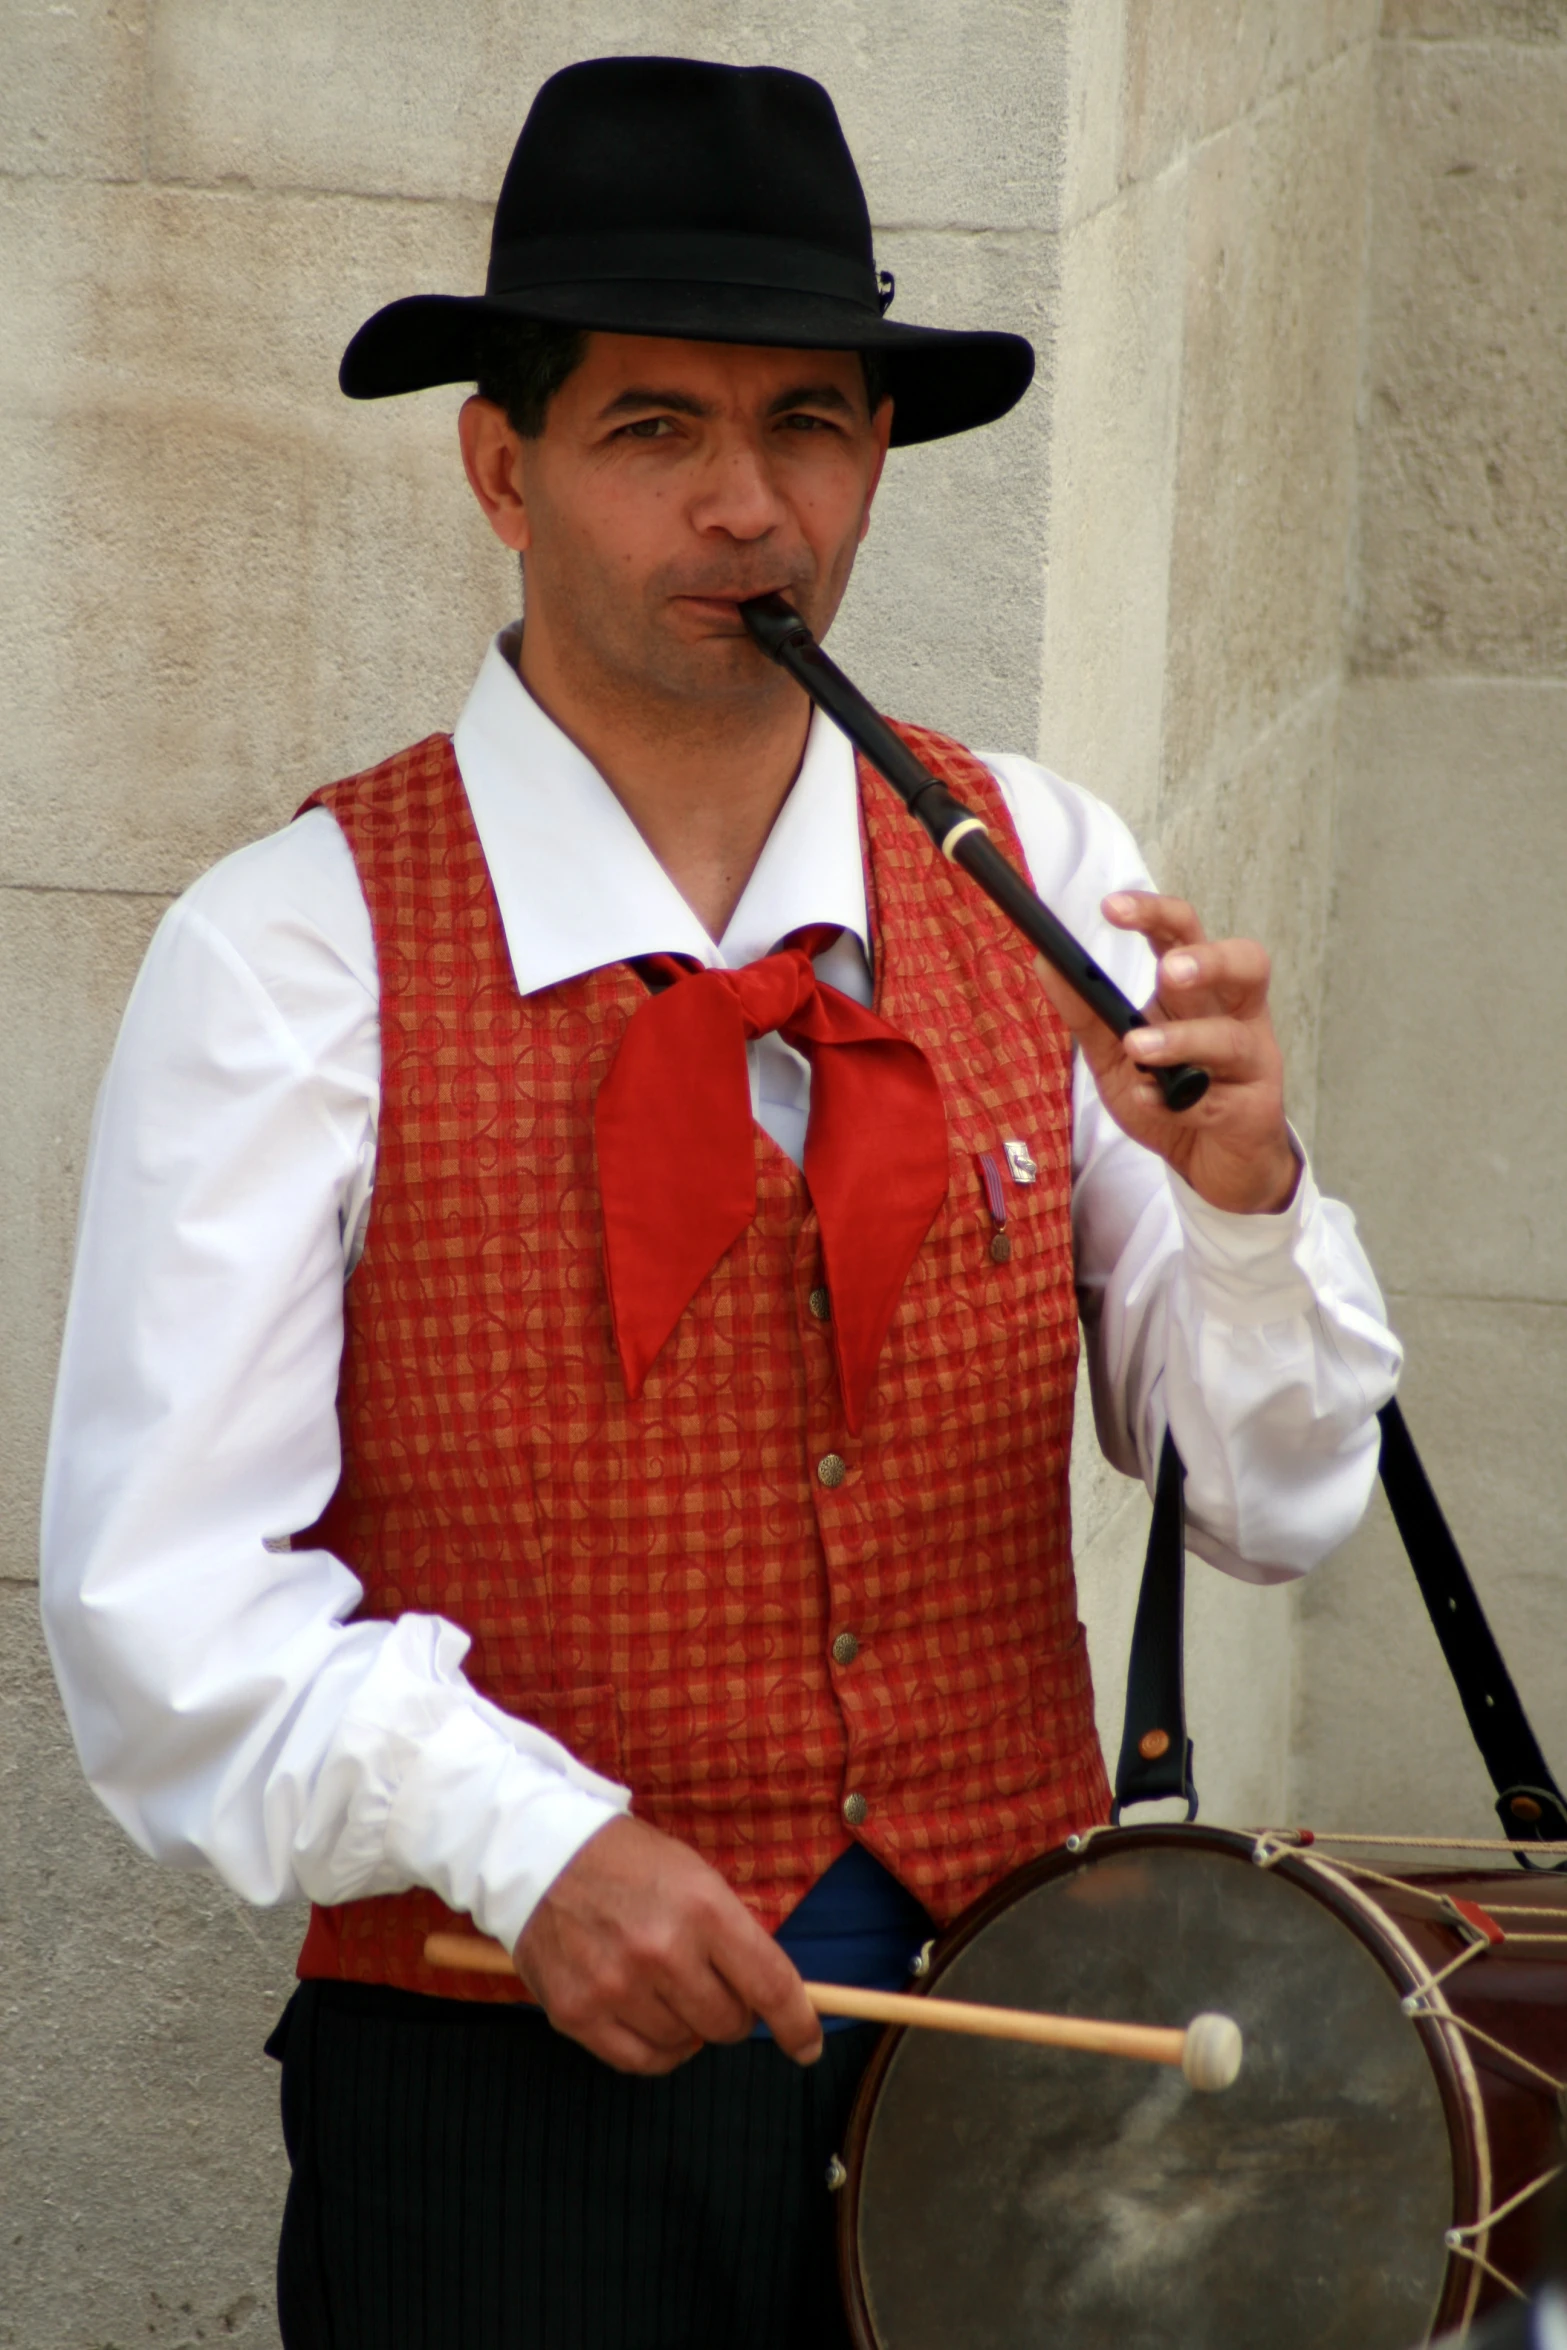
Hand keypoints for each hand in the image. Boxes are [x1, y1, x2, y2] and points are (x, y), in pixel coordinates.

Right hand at [513, 1813, 823, 2076]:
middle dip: (731, 2014)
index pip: (770, 1985)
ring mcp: (617, 1987)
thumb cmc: (629, 1863)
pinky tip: (650, 2018)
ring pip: (685, 2045)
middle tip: (711, 1988)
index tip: (807, 2044)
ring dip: (688, 2026)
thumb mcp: (696, 1877)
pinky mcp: (578, 2014)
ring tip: (666, 1987)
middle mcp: (663, 1952)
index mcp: (703, 1909)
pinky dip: (657, 2049)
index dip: (797, 2023)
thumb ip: (734, 1937)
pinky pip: (641, 2061)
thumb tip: (769, 1998)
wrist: (541, 1854)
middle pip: (727, 2024)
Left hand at [1034, 891, 1298, 1215]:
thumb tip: (1046, 960)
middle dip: (1208, 960)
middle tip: (1168, 971)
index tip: (1110, 908)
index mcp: (1200, 990)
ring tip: (1139, 1047)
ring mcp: (1253, 1062)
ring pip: (1231, 1038)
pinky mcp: (1253, 1111)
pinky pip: (1215, 1102)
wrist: (1213, 1165)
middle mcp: (1235, 1015)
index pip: (1186, 934)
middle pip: (1246, 963)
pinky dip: (1174, 1102)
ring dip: (1182, 1040)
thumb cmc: (1172, 1098)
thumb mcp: (1115, 1055)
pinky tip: (1146, 1101)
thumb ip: (1086, 1013)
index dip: (1155, 914)